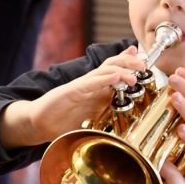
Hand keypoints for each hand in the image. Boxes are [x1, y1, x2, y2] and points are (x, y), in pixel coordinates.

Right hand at [0, 46, 144, 147]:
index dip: (128, 61)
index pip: (114, 68)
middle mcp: (90, 83)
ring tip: (134, 73)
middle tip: (144, 64)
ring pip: (103, 71)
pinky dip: (103, 79)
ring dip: (120, 69)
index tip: (144, 59)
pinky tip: (115, 77)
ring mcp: (80, 86)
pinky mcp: (71, 91)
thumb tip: (126, 111)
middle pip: (111, 65)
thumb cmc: (66, 120)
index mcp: (96, 87)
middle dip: (129, 62)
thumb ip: (107, 108)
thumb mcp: (92, 115)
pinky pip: (89, 83)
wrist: (40, 124)